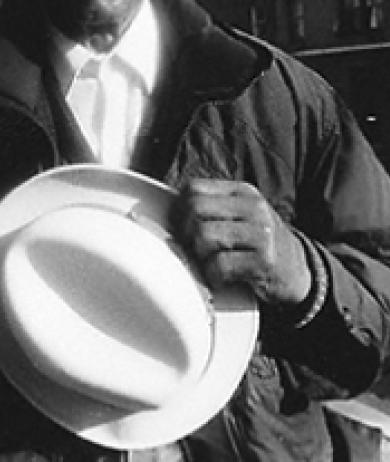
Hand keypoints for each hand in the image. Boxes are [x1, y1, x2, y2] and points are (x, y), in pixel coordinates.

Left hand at [173, 179, 311, 306]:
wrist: (299, 273)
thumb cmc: (258, 244)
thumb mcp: (241, 216)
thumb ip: (212, 208)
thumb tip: (167, 212)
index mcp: (243, 192)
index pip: (193, 189)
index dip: (178, 209)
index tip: (181, 228)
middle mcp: (253, 208)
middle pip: (195, 210)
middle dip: (186, 233)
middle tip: (192, 249)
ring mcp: (261, 233)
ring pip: (204, 236)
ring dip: (199, 256)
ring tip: (209, 263)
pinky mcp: (264, 261)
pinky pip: (219, 265)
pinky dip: (213, 276)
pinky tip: (221, 278)